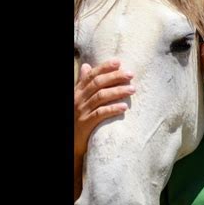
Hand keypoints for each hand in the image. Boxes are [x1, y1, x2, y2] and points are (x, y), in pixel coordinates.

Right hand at [74, 59, 134, 199]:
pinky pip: (100, 114)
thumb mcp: (78, 99)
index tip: (118, 62)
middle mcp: (78, 99)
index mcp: (77, 92)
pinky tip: (124, 107)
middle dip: (115, 77)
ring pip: (101, 97)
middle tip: (131, 74)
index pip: (91, 76)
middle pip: (98, 84)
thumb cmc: (77, 118)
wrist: (70, 142)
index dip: (104, 67)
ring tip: (132, 90)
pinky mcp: (86, 124)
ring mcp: (81, 111)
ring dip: (118, 91)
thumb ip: (83, 83)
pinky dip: (113, 109)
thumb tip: (86, 65)